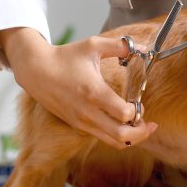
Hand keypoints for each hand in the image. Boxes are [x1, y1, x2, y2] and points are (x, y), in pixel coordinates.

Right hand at [0, 27, 157, 149]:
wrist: (36, 71)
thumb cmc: (65, 57)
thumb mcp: (93, 45)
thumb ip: (119, 46)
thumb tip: (143, 47)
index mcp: (94, 92)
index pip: (123, 114)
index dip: (137, 111)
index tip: (140, 101)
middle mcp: (88, 112)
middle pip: (120, 136)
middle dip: (141, 133)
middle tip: (150, 123)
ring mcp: (82, 121)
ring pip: (111, 142)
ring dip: (130, 138)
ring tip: (141, 126)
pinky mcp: (77, 125)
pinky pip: (102, 138)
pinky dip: (117, 136)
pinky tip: (124, 124)